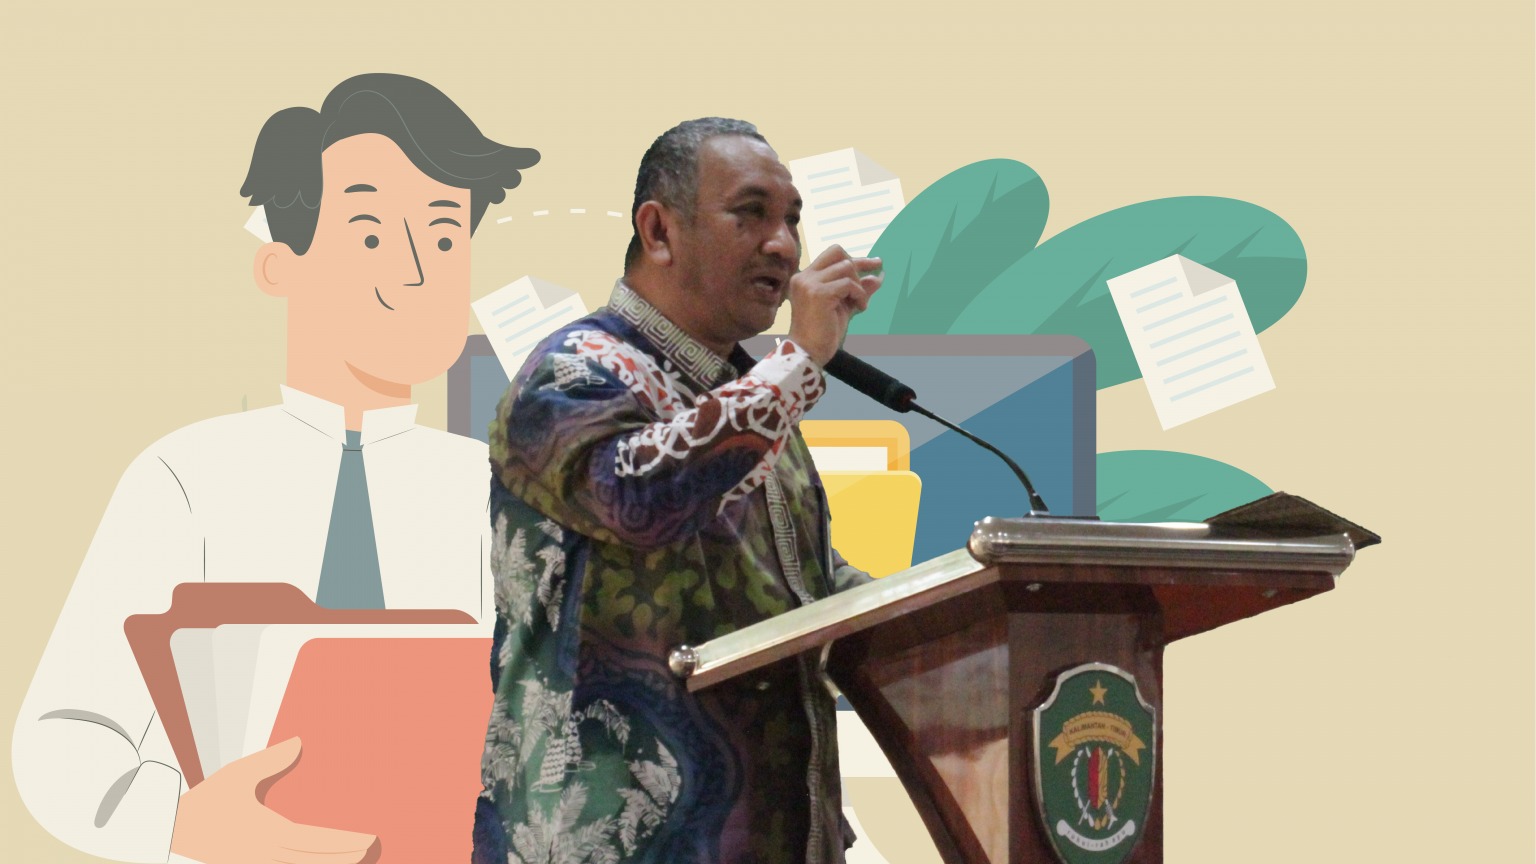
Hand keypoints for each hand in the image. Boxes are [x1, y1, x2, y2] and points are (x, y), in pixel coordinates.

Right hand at [170, 737, 378, 863]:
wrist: (167, 831)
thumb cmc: (203, 804)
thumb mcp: (236, 776)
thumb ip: (271, 760)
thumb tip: (299, 742)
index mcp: (269, 834)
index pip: (317, 842)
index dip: (345, 844)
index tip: (368, 840)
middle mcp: (266, 855)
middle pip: (314, 860)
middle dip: (344, 858)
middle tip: (371, 851)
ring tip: (353, 860)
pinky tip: (313, 861)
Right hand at [785, 245, 882, 365]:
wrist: (807, 353)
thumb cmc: (822, 334)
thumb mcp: (844, 307)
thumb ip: (857, 290)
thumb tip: (877, 276)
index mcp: (805, 278)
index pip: (831, 255)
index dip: (854, 258)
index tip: (873, 264)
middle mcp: (804, 277)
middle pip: (838, 252)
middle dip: (859, 262)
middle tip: (877, 272)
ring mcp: (809, 284)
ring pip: (846, 267)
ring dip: (859, 285)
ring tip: (860, 304)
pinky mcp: (818, 293)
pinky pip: (848, 284)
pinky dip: (859, 294)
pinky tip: (860, 308)